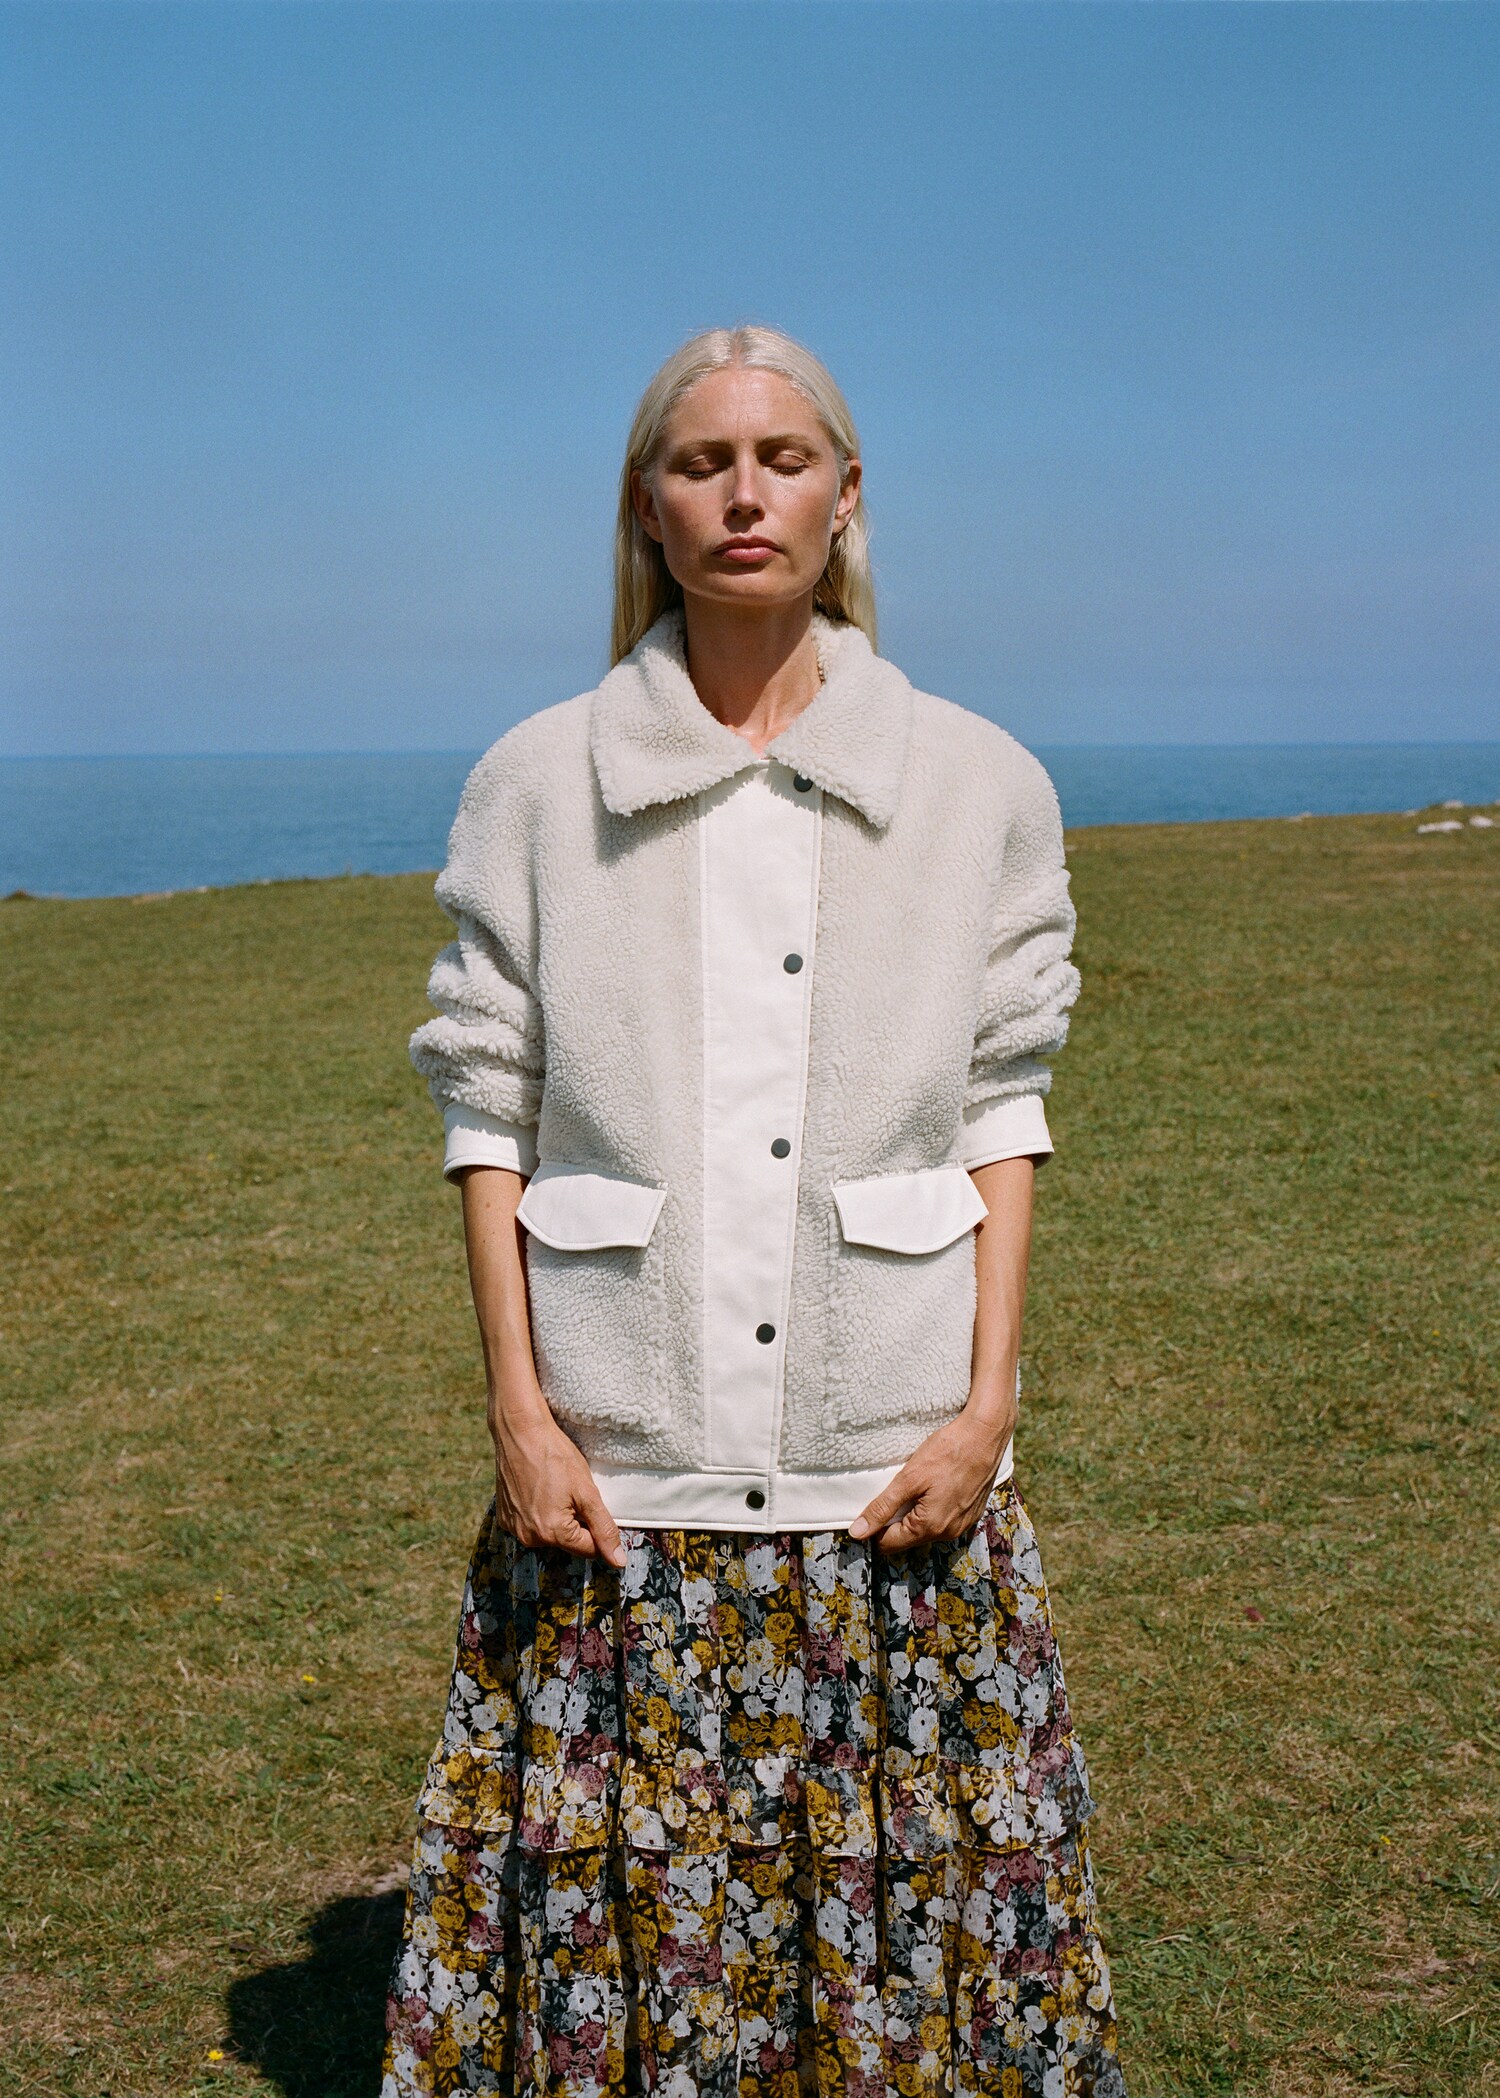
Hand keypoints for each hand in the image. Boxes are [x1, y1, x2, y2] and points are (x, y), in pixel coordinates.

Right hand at [489, 1376, 625, 1566]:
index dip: (599, 1528)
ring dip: (558, 1518)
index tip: (594, 1504)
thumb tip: (619, 1561)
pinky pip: (531, 1524)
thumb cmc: (555, 1456)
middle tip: (573, 1491)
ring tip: (555, 1488)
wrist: (520, 1432)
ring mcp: (514, 1528)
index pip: (589, 1549)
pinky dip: (539, 1512)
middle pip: (569, 1542)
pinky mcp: (504, 1517)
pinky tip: (540, 1489)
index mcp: (553, 1533)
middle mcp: (530, 1538)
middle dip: (577, 1522)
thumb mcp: (587, 1491)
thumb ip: (604, 1529)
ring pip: (550, 1533)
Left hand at [846, 1380, 1015, 1552]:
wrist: (986, 1434)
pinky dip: (931, 1508)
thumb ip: (882, 1507)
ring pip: (925, 1529)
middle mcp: (948, 1533)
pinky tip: (932, 1486)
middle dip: (893, 1521)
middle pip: (907, 1538)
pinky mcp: (971, 1513)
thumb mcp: (909, 1478)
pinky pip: (943, 1520)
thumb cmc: (948, 1452)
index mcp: (929, 1527)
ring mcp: (962, 1524)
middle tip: (889, 1492)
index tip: (868, 1508)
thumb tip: (857, 1532)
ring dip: (913, 1513)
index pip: (889, 1544)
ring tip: (912, 1486)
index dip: (873, 1529)